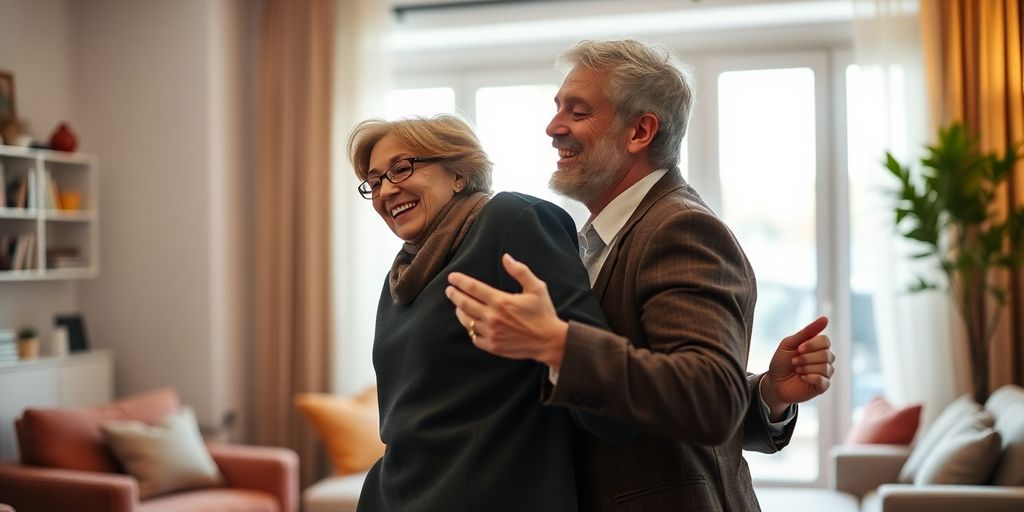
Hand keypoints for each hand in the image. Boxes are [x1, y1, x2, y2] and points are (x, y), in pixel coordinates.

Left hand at [445, 254, 568, 368]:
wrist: (549, 341)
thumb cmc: (543, 312)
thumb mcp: (536, 287)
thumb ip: (520, 271)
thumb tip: (506, 257)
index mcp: (501, 301)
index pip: (473, 288)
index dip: (460, 281)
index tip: (452, 278)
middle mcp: (492, 317)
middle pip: (465, 303)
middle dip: (454, 295)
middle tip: (449, 290)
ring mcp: (491, 333)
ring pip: (466, 321)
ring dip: (459, 311)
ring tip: (458, 305)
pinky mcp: (492, 346)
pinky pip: (474, 337)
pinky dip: (470, 329)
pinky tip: (470, 323)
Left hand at [760, 316, 834, 419]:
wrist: (774, 382)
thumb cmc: (781, 362)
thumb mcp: (789, 344)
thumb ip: (806, 332)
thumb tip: (825, 318)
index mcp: (817, 347)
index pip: (826, 340)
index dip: (812, 344)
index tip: (798, 348)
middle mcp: (824, 359)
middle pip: (827, 354)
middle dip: (806, 358)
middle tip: (794, 361)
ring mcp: (825, 373)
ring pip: (825, 367)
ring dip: (806, 368)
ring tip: (797, 370)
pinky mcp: (823, 386)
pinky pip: (824, 380)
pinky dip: (810, 377)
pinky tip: (802, 378)